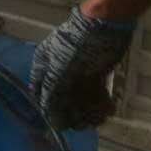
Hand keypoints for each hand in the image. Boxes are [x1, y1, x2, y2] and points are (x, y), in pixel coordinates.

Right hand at [30, 7, 135, 129]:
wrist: (105, 27)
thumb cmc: (77, 46)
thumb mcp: (60, 71)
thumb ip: (54, 96)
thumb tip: (52, 121)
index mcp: (44, 67)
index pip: (41, 95)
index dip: (50, 111)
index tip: (63, 123)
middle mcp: (58, 72)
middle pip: (63, 101)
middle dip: (76, 113)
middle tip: (88, 120)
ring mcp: (77, 74)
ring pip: (81, 100)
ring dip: (91, 110)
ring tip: (103, 113)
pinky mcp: (95, 75)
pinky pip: (94, 95)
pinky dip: (101, 103)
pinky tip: (109, 107)